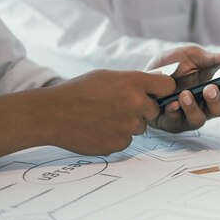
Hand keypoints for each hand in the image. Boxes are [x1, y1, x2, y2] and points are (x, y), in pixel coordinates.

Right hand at [43, 70, 174, 154]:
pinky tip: (99, 128)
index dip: (160, 90)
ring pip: (139, 127)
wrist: (52, 114)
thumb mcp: (108, 77)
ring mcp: (129, 125)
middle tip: (118, 106)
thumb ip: (134, 81)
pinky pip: (127, 140)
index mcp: (133, 83)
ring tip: (104, 117)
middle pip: (153, 110)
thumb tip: (158, 84)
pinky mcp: (120, 143)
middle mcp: (136, 104)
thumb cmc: (79, 91)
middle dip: (141, 109)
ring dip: (128, 124)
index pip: (167, 86)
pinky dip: (116, 136)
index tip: (153, 93)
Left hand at [145, 46, 219, 132]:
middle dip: (215, 100)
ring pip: (199, 119)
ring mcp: (188, 115)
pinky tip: (171, 103)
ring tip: (185, 95)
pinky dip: (175, 112)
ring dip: (193, 107)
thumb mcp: (191, 55)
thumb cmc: (171, 65)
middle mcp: (203, 105)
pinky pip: (176, 122)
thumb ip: (211, 58)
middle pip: (218, 110)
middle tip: (209, 89)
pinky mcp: (171, 123)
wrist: (144, 74)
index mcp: (212, 87)